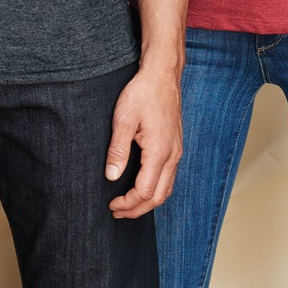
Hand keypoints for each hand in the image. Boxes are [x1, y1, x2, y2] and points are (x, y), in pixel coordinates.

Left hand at [107, 65, 182, 217]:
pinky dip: (156, 189)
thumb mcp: (123, 119)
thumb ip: (117, 150)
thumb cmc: (142, 93)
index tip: (112, 205)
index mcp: (159, 152)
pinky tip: (142, 187)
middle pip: (159, 196)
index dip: (128, 203)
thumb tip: (111, 176)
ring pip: (167, 189)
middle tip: (117, 212)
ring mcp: (176, 151)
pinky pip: (169, 177)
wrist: (162, 75)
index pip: (146, 191)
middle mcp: (172, 155)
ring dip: (148, 201)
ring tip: (127, 205)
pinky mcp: (175, 146)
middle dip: (138, 209)